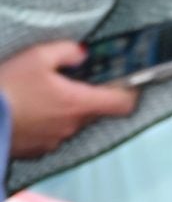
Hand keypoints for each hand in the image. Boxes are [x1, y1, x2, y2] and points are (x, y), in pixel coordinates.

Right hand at [0, 41, 136, 161]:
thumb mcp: (36, 57)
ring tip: (44, 93)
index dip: (129, 91)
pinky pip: (54, 134)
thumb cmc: (6, 87)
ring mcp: (54, 141)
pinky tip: (31, 109)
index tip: (126, 81)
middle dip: (90, 95)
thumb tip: (83, 53)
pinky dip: (49, 122)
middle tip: (73, 79)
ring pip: (73, 123)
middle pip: (96, 111)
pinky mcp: (37, 150)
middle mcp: (71, 126)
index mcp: (77, 103)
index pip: (123, 104)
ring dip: (67, 109)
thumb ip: (66, 51)